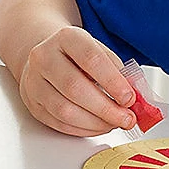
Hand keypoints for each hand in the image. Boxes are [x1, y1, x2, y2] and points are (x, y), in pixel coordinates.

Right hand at [17, 26, 137, 136]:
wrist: (46, 56)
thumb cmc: (77, 56)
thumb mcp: (99, 51)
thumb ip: (117, 73)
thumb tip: (135, 101)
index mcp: (66, 38)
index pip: (90, 59)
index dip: (112, 81)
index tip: (130, 98)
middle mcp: (44, 58)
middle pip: (75, 88)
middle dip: (106, 108)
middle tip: (126, 118)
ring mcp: (34, 82)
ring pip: (64, 110)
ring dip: (95, 122)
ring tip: (114, 123)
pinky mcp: (33, 104)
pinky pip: (59, 123)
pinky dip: (83, 129)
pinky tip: (98, 126)